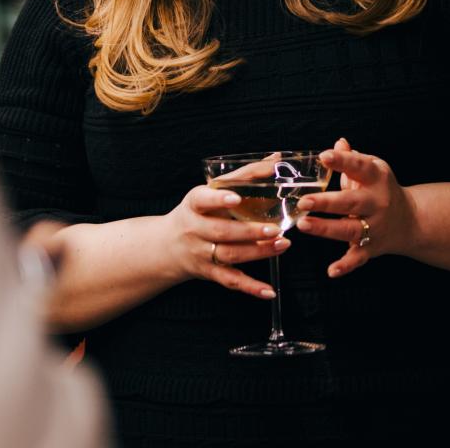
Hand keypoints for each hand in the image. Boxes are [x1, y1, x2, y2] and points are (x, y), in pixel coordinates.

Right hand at [166, 182, 288, 298]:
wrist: (167, 246)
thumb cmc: (198, 211)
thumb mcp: (211, 191)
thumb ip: (243, 175)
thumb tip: (276, 158)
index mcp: (194, 204)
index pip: (202, 200)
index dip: (218, 198)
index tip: (236, 198)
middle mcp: (195, 229)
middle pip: (221, 231)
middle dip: (249, 232)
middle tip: (274, 228)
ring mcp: (201, 253)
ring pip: (229, 256)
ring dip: (257, 253)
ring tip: (282, 244)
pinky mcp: (210, 273)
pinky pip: (231, 281)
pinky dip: (251, 288)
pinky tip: (269, 291)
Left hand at [295, 138, 419, 278]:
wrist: (411, 221)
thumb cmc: (381, 191)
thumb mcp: (372, 171)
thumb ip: (352, 159)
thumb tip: (338, 142)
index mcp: (376, 178)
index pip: (359, 167)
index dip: (342, 161)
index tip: (324, 156)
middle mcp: (377, 202)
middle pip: (351, 202)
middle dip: (327, 202)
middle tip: (304, 201)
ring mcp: (375, 227)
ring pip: (350, 229)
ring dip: (326, 228)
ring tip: (304, 225)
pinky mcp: (372, 248)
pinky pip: (358, 258)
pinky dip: (345, 266)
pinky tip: (331, 271)